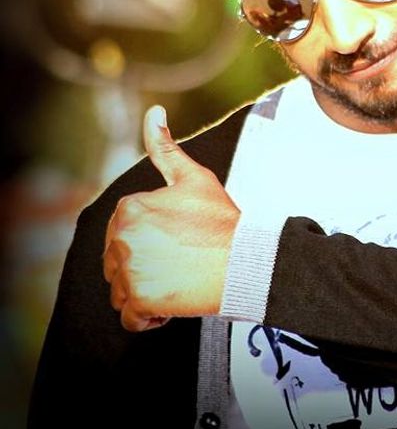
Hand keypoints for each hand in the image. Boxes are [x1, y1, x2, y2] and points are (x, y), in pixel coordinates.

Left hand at [103, 105, 239, 331]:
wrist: (246, 261)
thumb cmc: (223, 222)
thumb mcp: (195, 179)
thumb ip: (165, 147)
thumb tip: (154, 111)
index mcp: (130, 207)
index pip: (124, 232)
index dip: (152, 239)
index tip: (180, 239)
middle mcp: (122, 237)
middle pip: (118, 261)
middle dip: (145, 266)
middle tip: (182, 261)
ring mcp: (130, 269)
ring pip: (122, 289)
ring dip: (146, 291)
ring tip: (178, 281)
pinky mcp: (139, 299)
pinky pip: (129, 317)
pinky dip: (148, 316)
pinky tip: (173, 303)